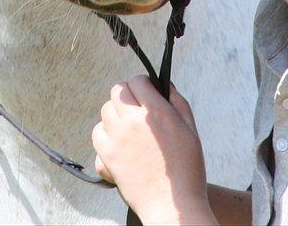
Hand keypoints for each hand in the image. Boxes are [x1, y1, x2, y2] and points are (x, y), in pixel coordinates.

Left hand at [92, 77, 211, 223]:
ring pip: (105, 112)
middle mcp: (132, 121)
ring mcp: (117, 139)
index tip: (147, 92)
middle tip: (136, 109)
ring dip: (115, 115)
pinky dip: (104, 137)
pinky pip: (97, 135)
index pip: (137, 81)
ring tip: (127, 127)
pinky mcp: (108, 157)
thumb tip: (165, 86)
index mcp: (155, 112)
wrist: (172, 206)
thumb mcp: (190, 129)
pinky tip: (118, 144)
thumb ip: (178, 102)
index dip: (142, 84)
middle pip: (117, 91)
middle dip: (127, 96)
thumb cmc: (186, 170)